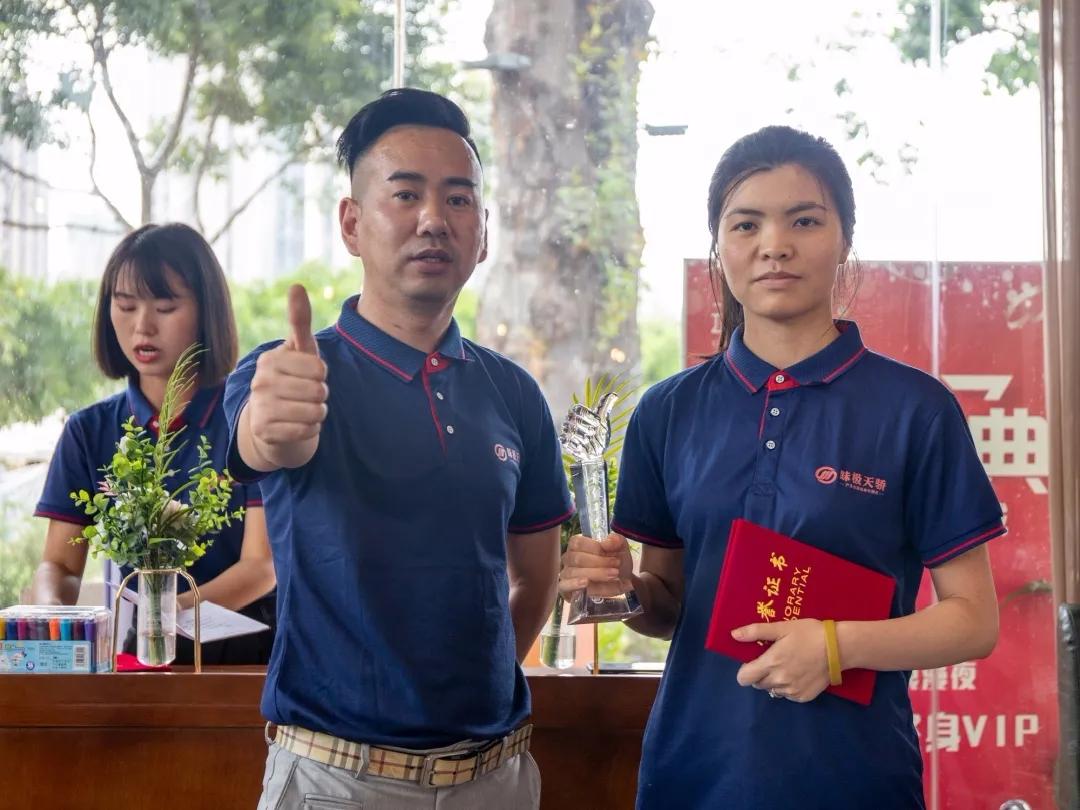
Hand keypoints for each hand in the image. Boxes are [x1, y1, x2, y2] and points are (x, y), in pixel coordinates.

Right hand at [246, 285, 328, 467]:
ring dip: (318, 414)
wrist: (270, 422)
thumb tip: (296, 285)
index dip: (321, 375)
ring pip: (315, 412)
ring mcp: (260, 408)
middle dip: (320, 396)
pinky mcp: (264, 432)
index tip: (308, 376)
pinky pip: (307, 431)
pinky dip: (310, 430)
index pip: (319, 368)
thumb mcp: (299, 351)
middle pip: (318, 391)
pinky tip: (297, 425)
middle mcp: (260, 382)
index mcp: (270, 359)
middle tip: (305, 396)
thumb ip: (300, 321)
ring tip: (303, 410)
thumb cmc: (292, 380)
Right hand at [559, 532, 633, 598]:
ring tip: (612, 577)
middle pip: (577, 559)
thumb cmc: (616, 562)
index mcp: (577, 545)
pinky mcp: (566, 589)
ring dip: (595, 575)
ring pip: (574, 572)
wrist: (623, 581)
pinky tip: (586, 583)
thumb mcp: (621, 549)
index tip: (615, 557)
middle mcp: (568, 558)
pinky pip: (564, 586)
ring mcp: (565, 574)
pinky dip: (574, 584)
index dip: (596, 549)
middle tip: (616, 569)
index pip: (578, 543)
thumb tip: (608, 541)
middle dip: (599, 564)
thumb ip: (616, 541)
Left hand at [732, 618, 831, 702]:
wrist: (838, 648)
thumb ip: (756, 632)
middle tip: (773, 659)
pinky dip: (787, 687)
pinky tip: (797, 674)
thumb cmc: (808, 634)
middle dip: (760, 673)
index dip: (745, 670)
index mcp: (771, 664)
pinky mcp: (804, 697)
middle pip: (757, 684)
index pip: (744, 678)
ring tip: (787, 665)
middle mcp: (779, 681)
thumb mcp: (782, 627)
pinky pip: (787, 695)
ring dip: (773, 681)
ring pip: (772, 690)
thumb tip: (734, 635)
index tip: (754, 661)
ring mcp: (792, 691)